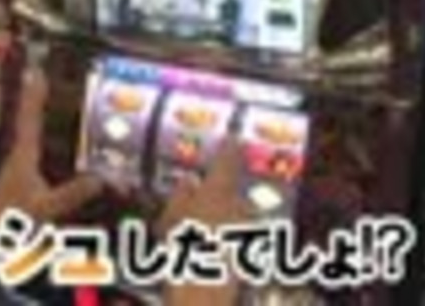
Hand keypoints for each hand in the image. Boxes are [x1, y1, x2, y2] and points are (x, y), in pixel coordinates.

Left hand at [0, 69, 103, 226]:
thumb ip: (70, 194)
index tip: (37, 71)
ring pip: (27, 137)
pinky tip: (45, 145)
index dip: (35, 96)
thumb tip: (100, 179)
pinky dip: (39, 141)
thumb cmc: (7, 223)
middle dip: (35, 100)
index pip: (30, 120)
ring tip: (40, 97)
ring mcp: (17, 172)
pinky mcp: (20, 185)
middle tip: (39, 76)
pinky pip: (33, 154)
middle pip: (27, 122)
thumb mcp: (43, 209)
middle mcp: (17, 160)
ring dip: (34, 118)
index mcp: (22, 158)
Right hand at [159, 140, 247, 305]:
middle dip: (223, 195)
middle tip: (203, 202)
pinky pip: (239, 240)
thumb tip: (189, 182)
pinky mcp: (252, 254)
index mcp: (220, 188)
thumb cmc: (183, 244)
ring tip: (202, 232)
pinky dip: (228, 241)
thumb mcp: (171, 215)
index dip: (229, 146)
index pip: (228, 158)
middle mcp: (241, 205)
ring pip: (239, 217)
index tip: (233, 136)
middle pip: (235, 193)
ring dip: (226, 221)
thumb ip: (181, 194)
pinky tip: (209, 251)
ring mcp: (249, 230)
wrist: (205, 288)